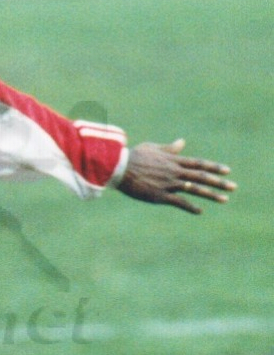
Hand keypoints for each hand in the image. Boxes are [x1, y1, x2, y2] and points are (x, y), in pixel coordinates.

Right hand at [117, 139, 235, 214]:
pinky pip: (179, 202)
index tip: (227, 171)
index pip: (199, 163)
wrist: (120, 168)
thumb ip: (170, 149)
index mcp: (173, 161)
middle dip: (219, 182)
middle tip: (233, 187)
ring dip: (211, 194)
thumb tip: (182, 142)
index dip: (214, 167)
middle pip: (202, 176)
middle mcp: (175, 172)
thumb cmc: (134, 157)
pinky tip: (200, 211)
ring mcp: (169, 184)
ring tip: (225, 199)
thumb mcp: (153, 148)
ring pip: (195, 189)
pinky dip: (190, 207)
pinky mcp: (160, 195)